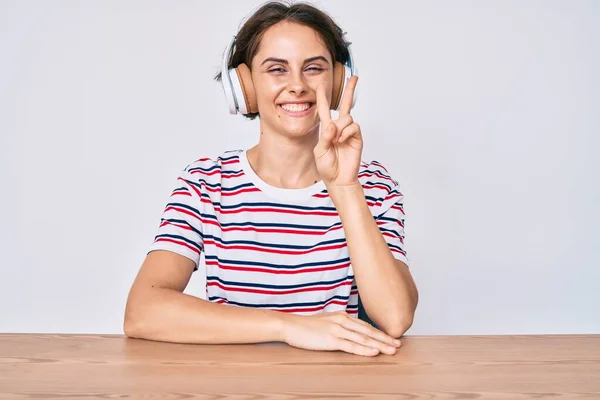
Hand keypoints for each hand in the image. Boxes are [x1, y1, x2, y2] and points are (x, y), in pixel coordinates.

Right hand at [280, 311, 400, 356]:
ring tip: (391, 350)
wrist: (291, 325)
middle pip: (368, 332)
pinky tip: (374, 352)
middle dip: (385, 339)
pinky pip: (351, 346)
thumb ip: (340, 325)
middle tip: (398, 345)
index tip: (392, 339)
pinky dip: (364, 349)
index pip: (366, 326)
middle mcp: (343, 321)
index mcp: (343, 316)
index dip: (380, 333)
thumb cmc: (307, 326)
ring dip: (379, 345)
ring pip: (363, 339)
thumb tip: (351, 333)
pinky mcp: (331, 339)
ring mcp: (337, 330)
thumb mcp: (327, 322)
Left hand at [313, 76, 362, 185]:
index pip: (325, 110)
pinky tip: (342, 141)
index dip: (323, 97)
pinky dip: (346, 132)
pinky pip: (353, 126)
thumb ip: (325, 138)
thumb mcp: (320, 152)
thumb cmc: (327, 166)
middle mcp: (339, 128)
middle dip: (349, 90)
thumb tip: (332, 125)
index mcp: (327, 129)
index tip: (322, 84)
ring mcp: (349, 132)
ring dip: (340, 127)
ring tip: (337, 140)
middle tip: (355, 78)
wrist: (339, 179)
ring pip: (347, 117)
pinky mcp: (357, 137)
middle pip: (345, 105)